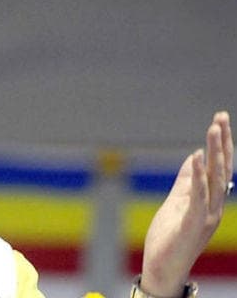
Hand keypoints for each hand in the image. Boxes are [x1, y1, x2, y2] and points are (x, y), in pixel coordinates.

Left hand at [141, 111, 232, 295]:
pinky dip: (199, 176)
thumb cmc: (170, 236)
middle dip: (222, 142)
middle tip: (220, 117)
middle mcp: (214, 206)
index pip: (219, 167)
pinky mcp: (193, 223)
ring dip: (215, 153)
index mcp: (210, 200)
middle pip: (222, 169)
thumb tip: (194, 156)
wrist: (162, 267)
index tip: (220, 120)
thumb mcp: (177, 201)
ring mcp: (206, 215)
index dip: (221, 144)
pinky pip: (199, 196)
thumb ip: (186, 180)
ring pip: (215, 179)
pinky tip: (197, 157)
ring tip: (213, 129)